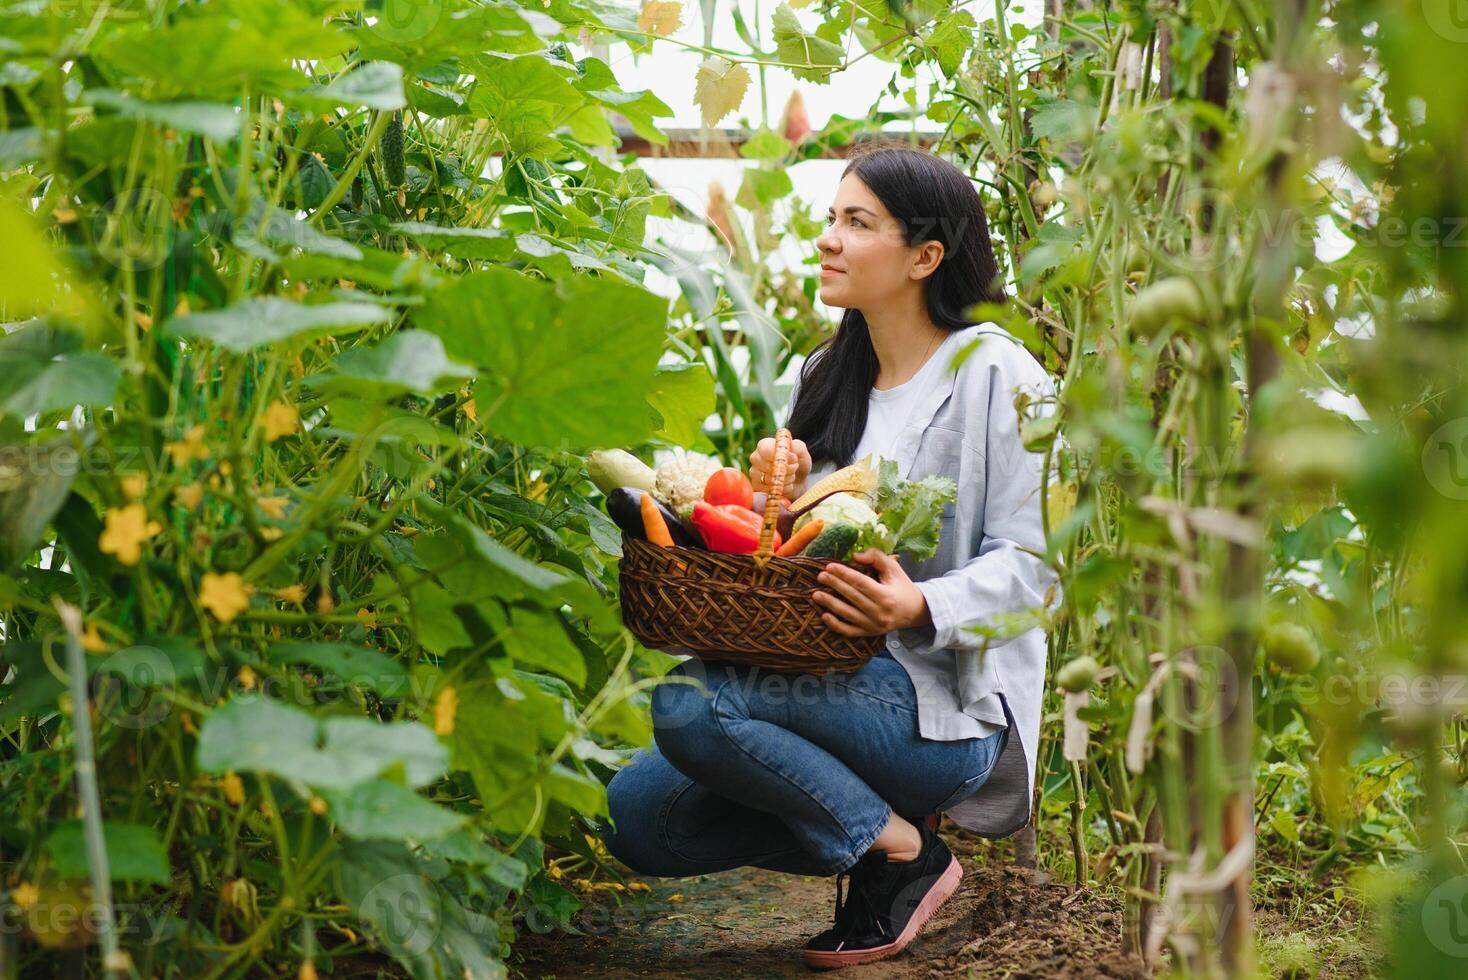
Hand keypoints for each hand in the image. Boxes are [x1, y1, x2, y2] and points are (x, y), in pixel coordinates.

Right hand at [748, 436, 811, 498]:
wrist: (798, 481)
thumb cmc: (798, 463)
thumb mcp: (802, 452)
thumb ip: (797, 447)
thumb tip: (789, 453)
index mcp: (764, 445)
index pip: (765, 449)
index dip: (781, 456)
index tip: (794, 459)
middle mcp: (756, 458)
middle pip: (767, 466)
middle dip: (786, 469)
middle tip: (795, 468)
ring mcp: (754, 473)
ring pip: (769, 479)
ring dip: (786, 479)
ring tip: (791, 476)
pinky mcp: (756, 488)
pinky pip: (769, 491)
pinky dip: (783, 490)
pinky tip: (786, 485)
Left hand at [811, 549, 928, 636]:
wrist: (915, 611)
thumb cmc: (901, 586)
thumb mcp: (893, 568)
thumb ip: (876, 557)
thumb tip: (855, 556)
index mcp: (887, 596)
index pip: (861, 583)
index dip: (844, 574)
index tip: (830, 566)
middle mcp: (880, 612)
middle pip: (852, 597)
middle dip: (835, 585)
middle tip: (820, 576)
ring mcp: (873, 625)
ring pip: (848, 614)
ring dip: (830, 604)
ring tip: (816, 594)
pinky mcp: (868, 633)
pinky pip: (849, 631)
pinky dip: (836, 625)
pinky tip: (824, 615)